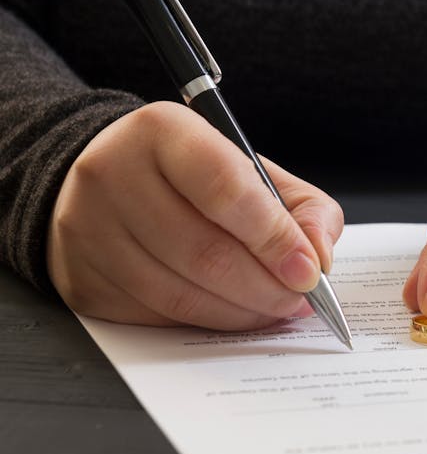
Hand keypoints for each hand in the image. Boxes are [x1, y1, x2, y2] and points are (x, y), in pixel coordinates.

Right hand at [46, 101, 342, 329]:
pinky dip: (206, 321)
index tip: (309, 271)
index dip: (275, 238)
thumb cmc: (193, 175)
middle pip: (204, 251)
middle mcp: (113, 173)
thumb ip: (303, 207)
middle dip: (266, 287)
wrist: (110, 179)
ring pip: (178, 292)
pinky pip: (155, 314)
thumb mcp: (254, 169)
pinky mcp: (80, 277)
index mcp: (163, 131)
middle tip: (299, 300)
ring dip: (240, 311)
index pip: (226, 189)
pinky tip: (233, 313)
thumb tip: (319, 256)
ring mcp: (88, 229)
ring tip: (275, 309)